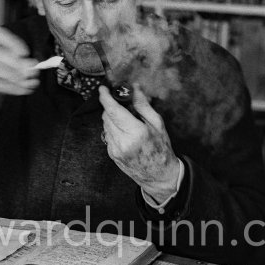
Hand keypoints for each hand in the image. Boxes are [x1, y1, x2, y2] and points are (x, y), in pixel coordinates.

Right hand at [0, 27, 39, 120]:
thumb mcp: (9, 68)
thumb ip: (20, 64)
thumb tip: (31, 65)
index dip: (11, 41)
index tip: (25, 53)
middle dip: (17, 63)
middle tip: (33, 72)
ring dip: (16, 77)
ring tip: (29, 83)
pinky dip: (12, 87)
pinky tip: (22, 90)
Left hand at [99, 84, 180, 202]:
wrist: (159, 176)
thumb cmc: (161, 149)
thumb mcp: (157, 124)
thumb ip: (143, 105)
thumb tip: (134, 88)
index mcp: (136, 133)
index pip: (113, 110)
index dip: (105, 97)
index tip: (103, 89)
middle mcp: (122, 142)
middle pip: (107, 116)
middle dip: (111, 106)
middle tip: (122, 103)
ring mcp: (115, 150)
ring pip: (105, 124)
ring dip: (112, 117)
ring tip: (127, 120)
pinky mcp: (111, 154)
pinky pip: (107, 134)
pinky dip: (113, 128)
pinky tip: (125, 132)